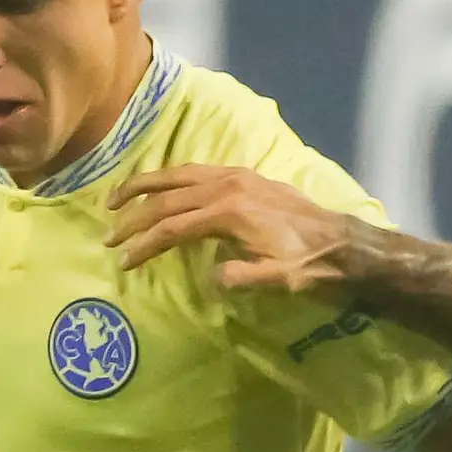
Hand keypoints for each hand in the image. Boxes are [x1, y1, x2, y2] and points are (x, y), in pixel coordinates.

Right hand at [109, 163, 363, 290]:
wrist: (344, 244)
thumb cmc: (312, 267)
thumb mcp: (281, 280)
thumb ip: (245, 278)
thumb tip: (211, 278)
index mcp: (230, 212)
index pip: (173, 227)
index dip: (144, 245)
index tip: (124, 262)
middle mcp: (228, 186)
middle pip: (166, 198)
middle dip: (133, 217)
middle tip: (107, 236)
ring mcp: (235, 177)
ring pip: (177, 175)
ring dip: (144, 187)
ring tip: (116, 200)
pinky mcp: (244, 175)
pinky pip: (196, 171)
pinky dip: (170, 178)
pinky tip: (158, 188)